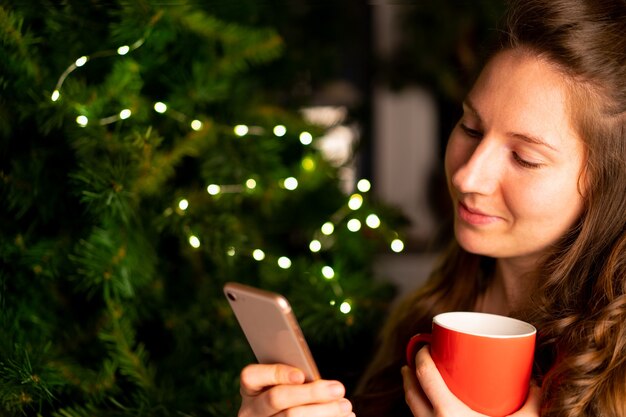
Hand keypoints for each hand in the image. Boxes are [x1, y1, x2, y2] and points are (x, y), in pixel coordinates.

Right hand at [238, 363, 354, 416]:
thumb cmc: (288, 399)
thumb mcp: (282, 387)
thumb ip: (294, 380)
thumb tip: (318, 380)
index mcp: (251, 390)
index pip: (252, 376)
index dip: (276, 374)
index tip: (301, 375)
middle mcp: (250, 411)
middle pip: (277, 398)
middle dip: (311, 392)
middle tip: (339, 388)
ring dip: (323, 411)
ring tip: (345, 406)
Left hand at [401, 346, 539, 416]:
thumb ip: (531, 401)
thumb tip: (534, 381)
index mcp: (448, 414)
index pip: (425, 376)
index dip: (420, 356)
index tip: (423, 344)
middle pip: (411, 392)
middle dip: (410, 372)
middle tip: (416, 359)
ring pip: (412, 411)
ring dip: (411, 392)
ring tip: (416, 380)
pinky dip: (418, 413)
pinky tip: (426, 410)